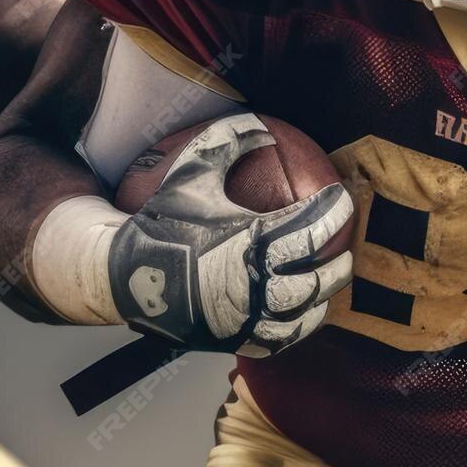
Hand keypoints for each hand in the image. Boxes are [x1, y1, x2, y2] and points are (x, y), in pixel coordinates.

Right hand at [105, 113, 352, 353]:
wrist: (122, 275)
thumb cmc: (161, 219)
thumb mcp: (191, 170)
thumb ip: (230, 141)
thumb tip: (264, 127)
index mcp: (251, 241)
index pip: (313, 229)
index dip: (335, 214)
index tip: (342, 200)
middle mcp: (256, 283)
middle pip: (320, 276)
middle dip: (338, 258)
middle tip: (344, 244)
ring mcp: (247, 317)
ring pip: (307, 310)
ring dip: (324, 291)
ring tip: (329, 274)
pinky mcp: (235, 339)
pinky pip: (283, 338)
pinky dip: (301, 323)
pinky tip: (306, 308)